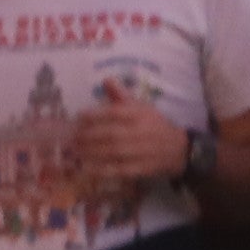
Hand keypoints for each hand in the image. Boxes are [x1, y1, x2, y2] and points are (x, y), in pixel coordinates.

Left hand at [67, 95, 191, 205]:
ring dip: (91, 152)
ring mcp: (141, 152)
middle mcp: (141, 132)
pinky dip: (101, 169)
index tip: (79, 116)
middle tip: (72, 136)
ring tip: (74, 150)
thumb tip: (106, 79)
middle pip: (111, 134)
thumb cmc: (153, 124)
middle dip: (88, 135)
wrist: (177, 148)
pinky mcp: (140, 168)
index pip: (115, 113)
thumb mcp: (141, 107)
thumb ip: (121, 95)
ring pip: (112, 152)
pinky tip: (86, 167)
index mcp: (140, 115)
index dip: (95, 115)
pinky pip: (118, 170)